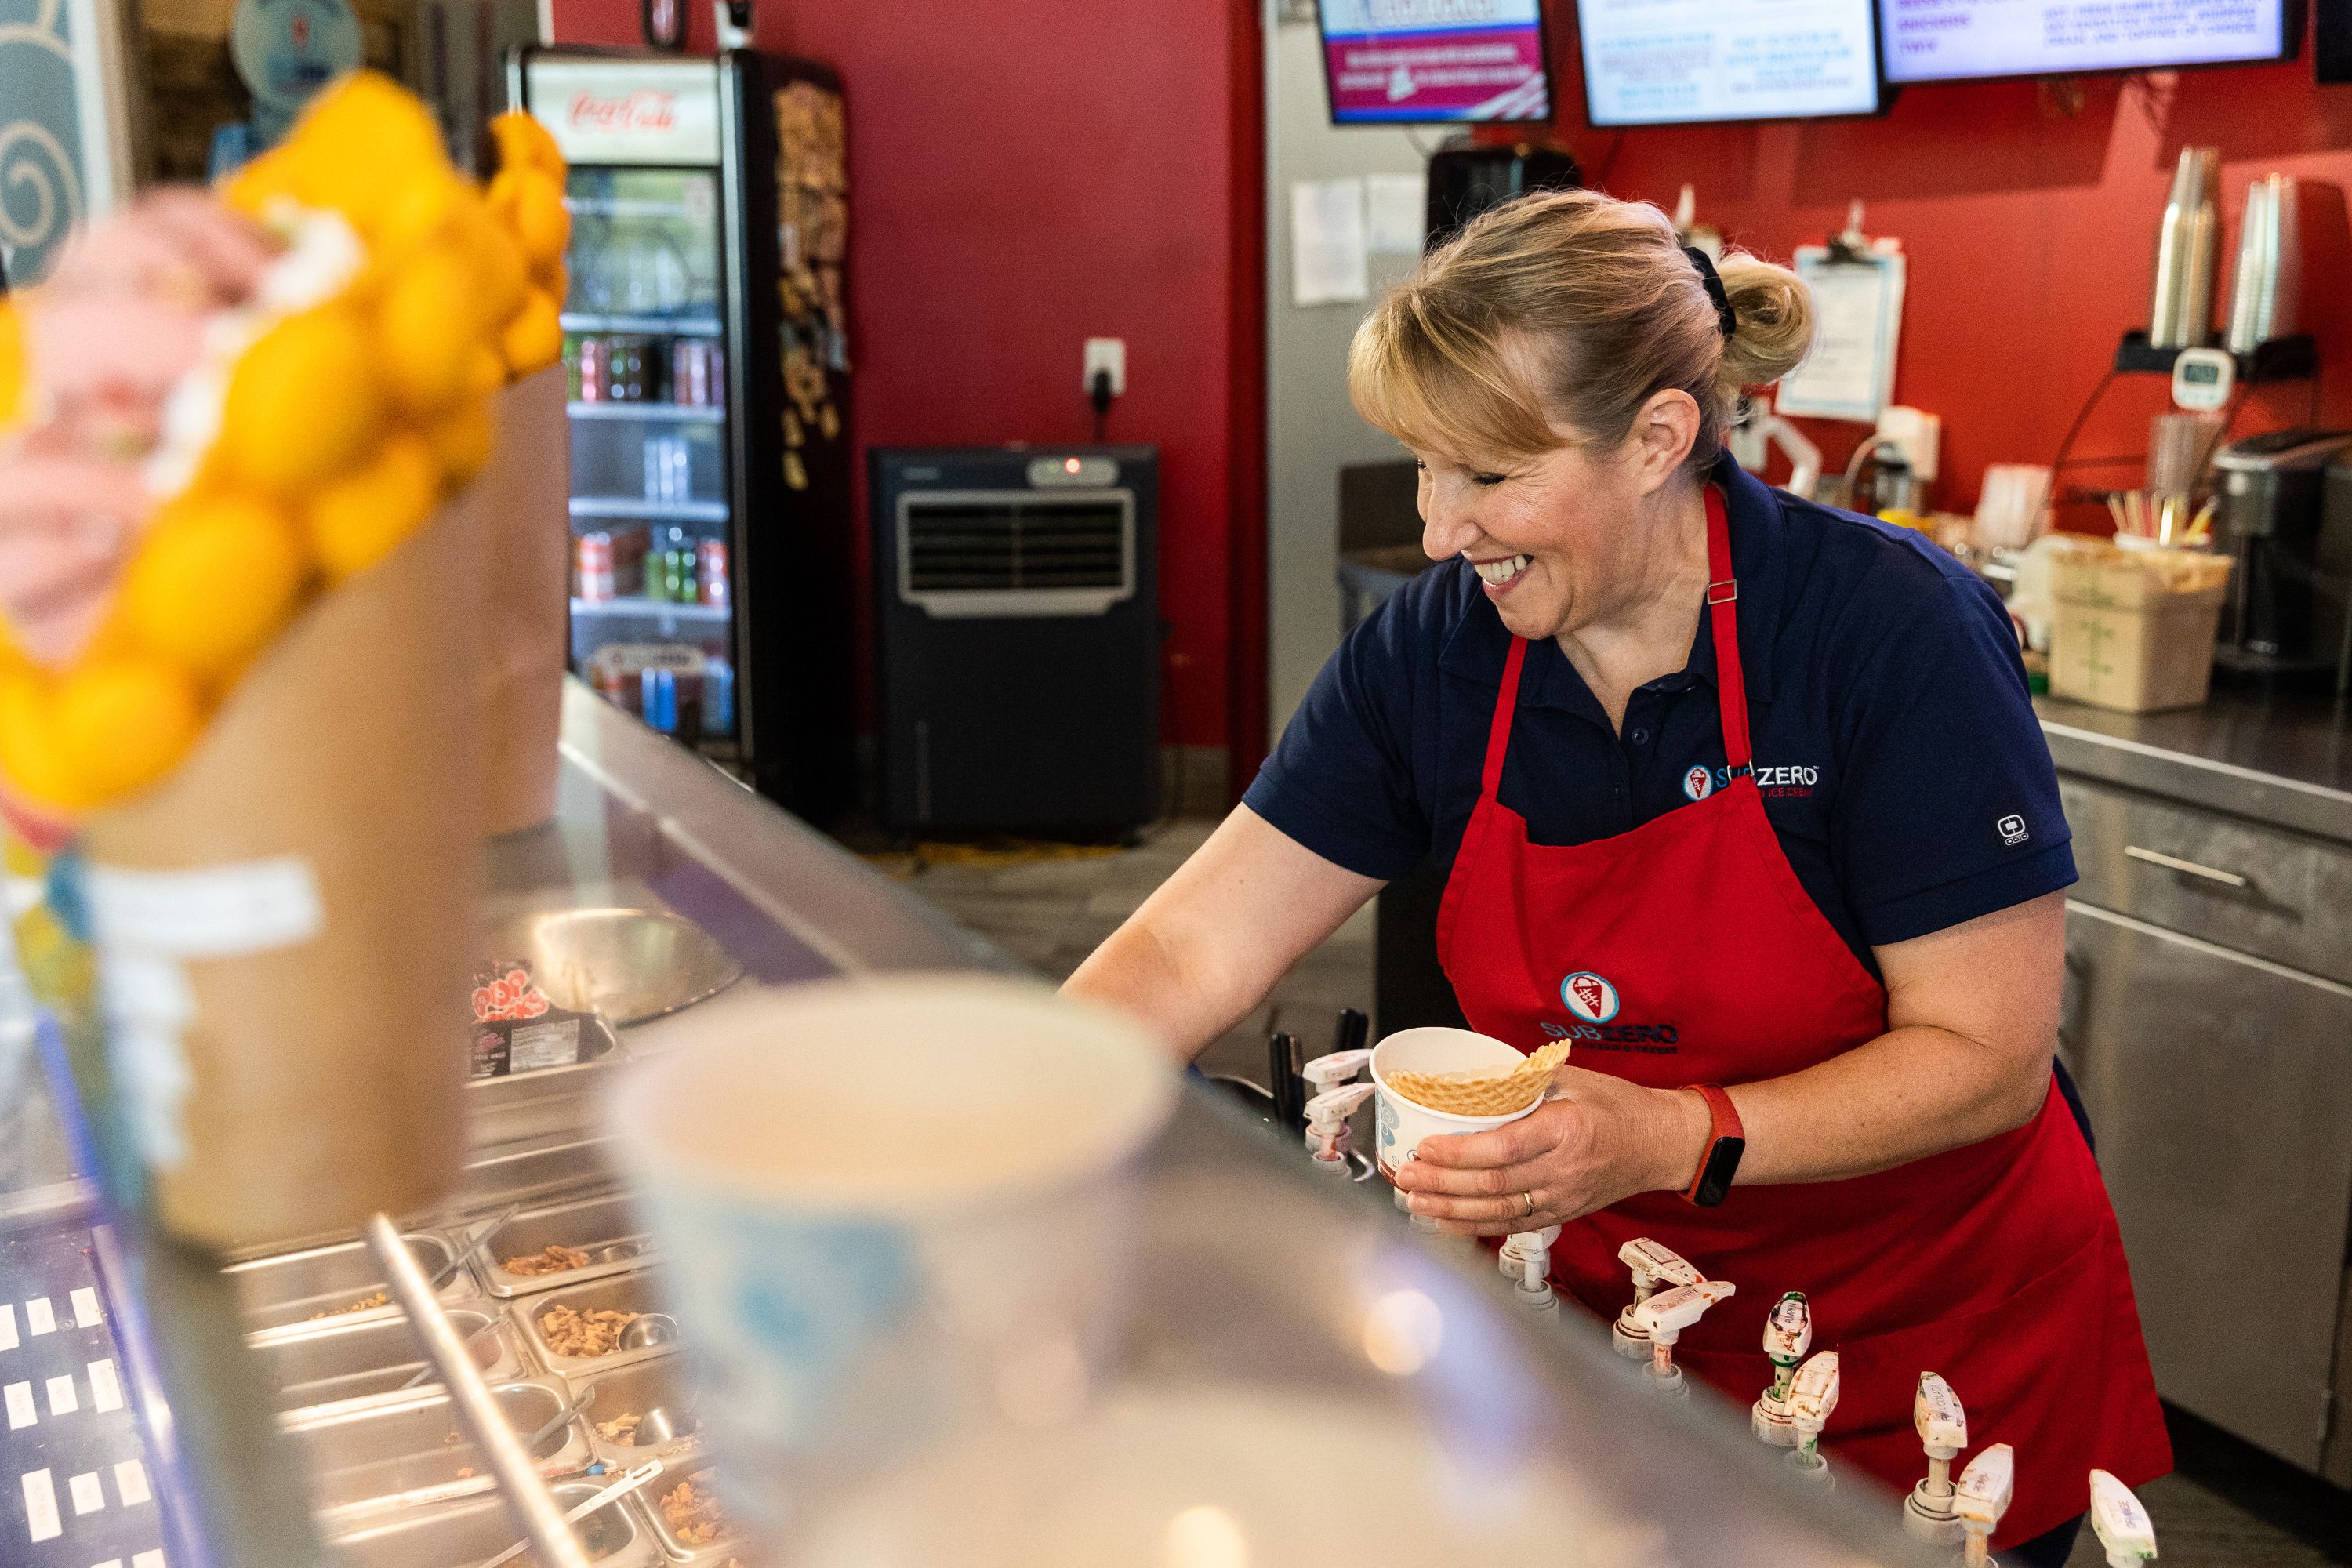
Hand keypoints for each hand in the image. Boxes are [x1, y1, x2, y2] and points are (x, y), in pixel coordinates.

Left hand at [1391, 1067, 1710, 1235]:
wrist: (1662, 1144)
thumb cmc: (1620, 1107)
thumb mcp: (1576, 1078)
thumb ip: (1526, 1080)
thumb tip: (1475, 1077)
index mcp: (1566, 1131)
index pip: (1504, 1148)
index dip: (1459, 1153)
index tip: (1426, 1148)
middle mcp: (1563, 1171)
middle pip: (1493, 1185)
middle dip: (1442, 1184)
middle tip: (1404, 1176)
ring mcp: (1562, 1198)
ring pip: (1498, 1212)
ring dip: (1450, 1211)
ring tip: (1414, 1203)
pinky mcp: (1561, 1214)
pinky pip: (1512, 1226)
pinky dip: (1475, 1227)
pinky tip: (1445, 1224)